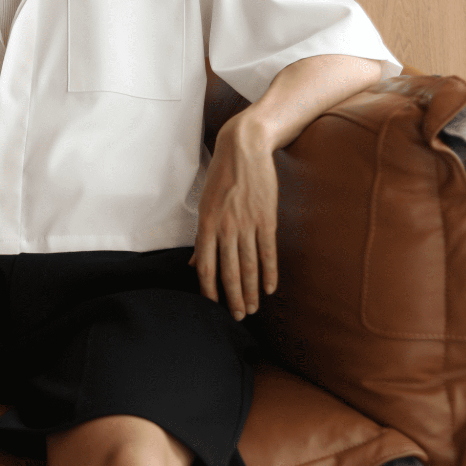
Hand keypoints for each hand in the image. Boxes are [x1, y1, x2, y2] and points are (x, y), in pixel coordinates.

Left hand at [188, 117, 278, 320]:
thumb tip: (194, 263)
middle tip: (238, 317)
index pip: (206, 265)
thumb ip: (201, 236)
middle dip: (233, 297)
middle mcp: (226, 226)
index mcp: (206, 223)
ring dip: (252, 290)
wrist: (244, 148)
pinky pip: (268, 251)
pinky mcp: (266, 218)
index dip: (209, 289)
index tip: (214, 306)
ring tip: (253, 309)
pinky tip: (271, 288)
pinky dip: (269, 272)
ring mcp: (247, 223)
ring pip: (249, 265)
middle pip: (229, 270)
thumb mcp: (204, 204)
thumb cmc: (221, 177)